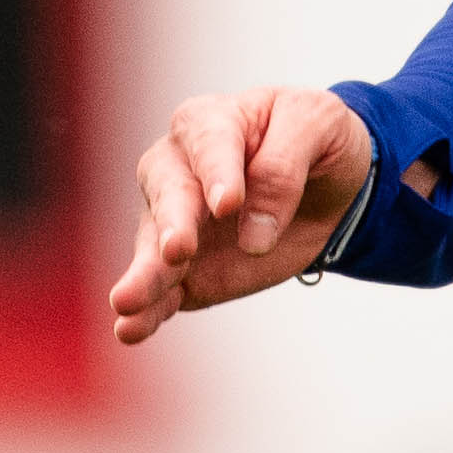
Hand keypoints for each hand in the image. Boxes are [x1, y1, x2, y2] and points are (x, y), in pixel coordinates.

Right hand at [108, 87, 375, 345]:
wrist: (324, 182)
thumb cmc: (313, 139)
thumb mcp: (318, 126)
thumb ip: (285, 166)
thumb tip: (254, 234)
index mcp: (210, 123)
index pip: (209, 144)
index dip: (217, 173)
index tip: (228, 205)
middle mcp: (178, 170)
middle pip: (169, 195)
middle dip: (173, 224)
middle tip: (178, 250)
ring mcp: (174, 223)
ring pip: (154, 247)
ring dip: (145, 275)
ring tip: (128, 302)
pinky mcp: (185, 270)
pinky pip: (162, 291)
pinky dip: (147, 312)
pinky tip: (131, 329)